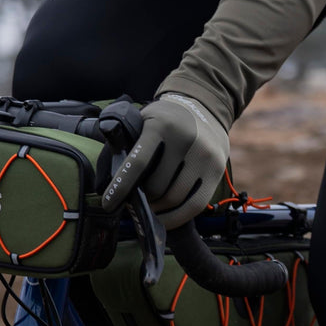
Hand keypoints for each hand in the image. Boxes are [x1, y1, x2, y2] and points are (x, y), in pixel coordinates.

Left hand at [101, 92, 229, 228]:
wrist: (205, 108)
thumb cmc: (167, 120)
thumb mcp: (146, 119)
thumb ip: (129, 141)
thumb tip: (113, 179)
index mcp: (162, 125)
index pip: (138, 162)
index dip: (121, 186)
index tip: (108, 204)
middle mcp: (186, 139)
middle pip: (157, 186)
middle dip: (142, 198)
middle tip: (135, 200)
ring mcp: (205, 156)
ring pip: (174, 199)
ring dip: (158, 209)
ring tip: (149, 207)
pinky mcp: (217, 171)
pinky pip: (195, 206)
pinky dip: (176, 217)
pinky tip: (165, 217)